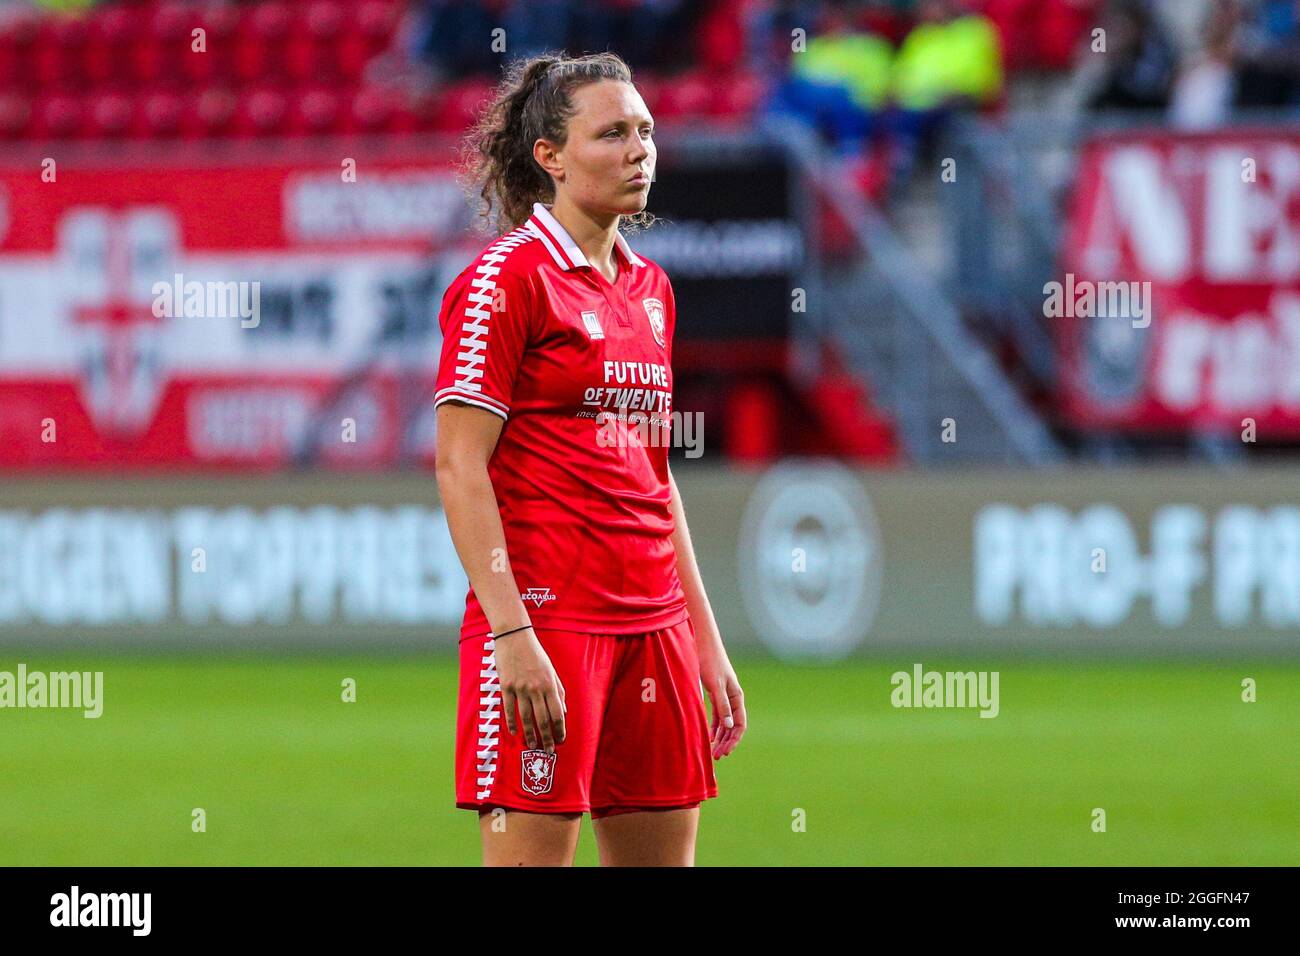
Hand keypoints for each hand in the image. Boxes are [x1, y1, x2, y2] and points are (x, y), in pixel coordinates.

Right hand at [492, 627, 566, 752]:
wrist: (514, 637)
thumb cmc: (535, 653)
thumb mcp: (551, 670)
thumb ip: (559, 691)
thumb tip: (563, 711)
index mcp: (550, 684)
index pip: (557, 713)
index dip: (560, 729)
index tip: (561, 740)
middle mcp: (536, 688)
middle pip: (543, 719)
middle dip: (547, 738)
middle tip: (549, 751)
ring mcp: (520, 688)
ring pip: (526, 718)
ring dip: (530, 735)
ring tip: (532, 746)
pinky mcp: (506, 686)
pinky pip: (509, 709)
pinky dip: (512, 723)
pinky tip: (515, 732)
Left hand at [696, 632, 744, 759]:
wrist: (703, 644)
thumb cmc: (710, 661)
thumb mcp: (716, 685)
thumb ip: (723, 705)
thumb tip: (730, 727)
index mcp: (737, 697)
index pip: (740, 724)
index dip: (733, 740)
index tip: (724, 752)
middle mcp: (733, 698)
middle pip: (733, 726)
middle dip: (726, 742)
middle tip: (717, 757)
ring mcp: (725, 697)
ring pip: (725, 723)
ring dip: (720, 737)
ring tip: (713, 751)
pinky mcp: (715, 694)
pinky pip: (718, 715)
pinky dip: (715, 727)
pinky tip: (709, 736)